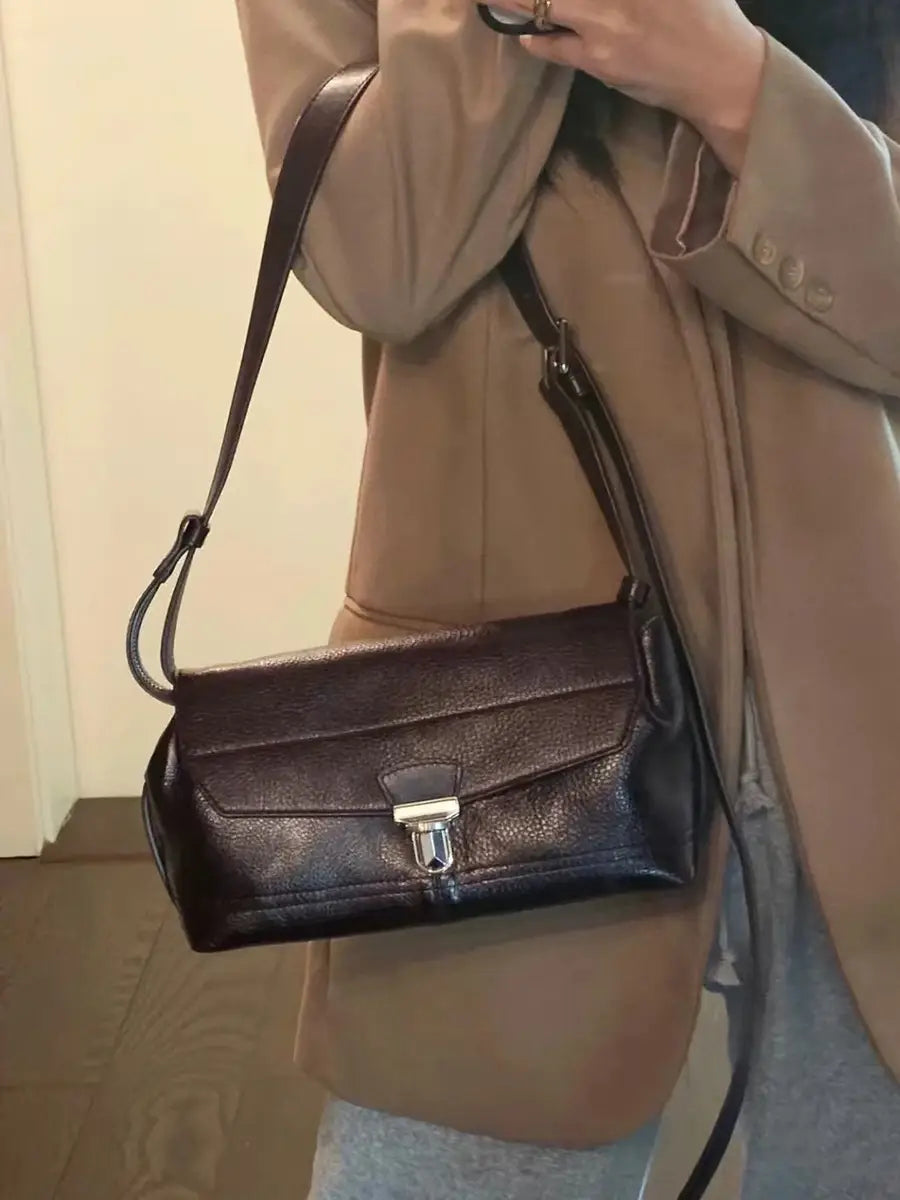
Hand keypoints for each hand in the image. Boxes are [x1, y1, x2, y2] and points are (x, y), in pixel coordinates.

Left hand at [479, 0, 764, 171]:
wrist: (722, 74)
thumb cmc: (707, 17)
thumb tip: (572, 4)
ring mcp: (607, 21)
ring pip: (543, 4)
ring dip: (514, 2)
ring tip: (493, 1)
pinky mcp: (601, 59)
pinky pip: (553, 45)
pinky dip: (535, 38)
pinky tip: (524, 34)